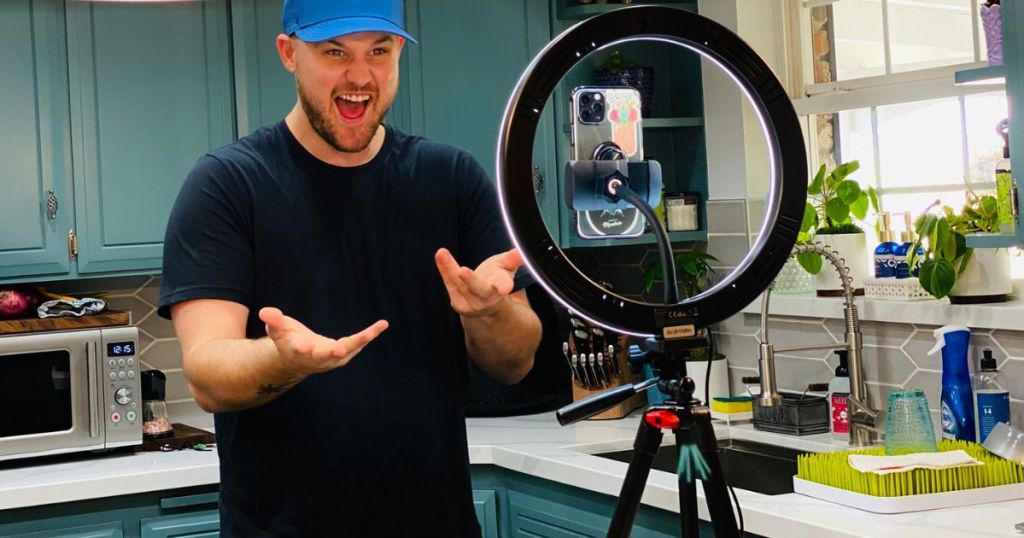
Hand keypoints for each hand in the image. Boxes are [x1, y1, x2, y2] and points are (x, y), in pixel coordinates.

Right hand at [258, 307, 387, 375]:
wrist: (298, 359)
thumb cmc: (287, 340)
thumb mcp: (277, 329)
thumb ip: (273, 321)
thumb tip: (266, 312)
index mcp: (298, 352)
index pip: (298, 350)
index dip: (299, 347)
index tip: (301, 344)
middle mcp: (316, 358)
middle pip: (325, 356)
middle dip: (332, 352)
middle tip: (338, 350)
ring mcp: (332, 358)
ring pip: (347, 350)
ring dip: (360, 341)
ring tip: (374, 330)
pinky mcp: (344, 353)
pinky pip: (358, 344)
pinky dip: (369, 335)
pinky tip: (381, 325)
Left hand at [435, 247, 522, 317]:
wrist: (485, 304)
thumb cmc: (496, 280)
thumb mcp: (505, 268)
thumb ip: (511, 260)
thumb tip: (519, 252)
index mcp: (501, 288)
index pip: (503, 286)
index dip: (504, 286)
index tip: (505, 288)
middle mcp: (486, 298)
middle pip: (479, 289)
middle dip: (471, 281)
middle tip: (462, 271)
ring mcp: (471, 302)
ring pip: (459, 284)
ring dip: (449, 268)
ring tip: (442, 254)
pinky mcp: (457, 302)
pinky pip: (450, 283)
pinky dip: (444, 269)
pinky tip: (440, 255)